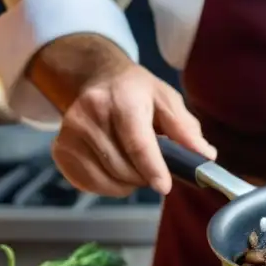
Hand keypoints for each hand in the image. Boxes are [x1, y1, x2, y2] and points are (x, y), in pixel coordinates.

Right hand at [51, 64, 216, 196]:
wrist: (96, 78)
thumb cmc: (136, 92)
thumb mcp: (167, 100)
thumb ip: (186, 129)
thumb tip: (205, 156)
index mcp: (123, 99)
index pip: (137, 142)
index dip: (153, 168)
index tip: (164, 187)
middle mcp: (91, 112)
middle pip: (123, 166)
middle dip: (145, 176)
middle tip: (154, 168)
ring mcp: (71, 131)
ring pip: (107, 178)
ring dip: (128, 182)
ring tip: (135, 166)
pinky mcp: (61, 148)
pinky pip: (89, 183)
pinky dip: (108, 185)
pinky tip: (115, 169)